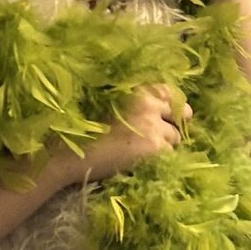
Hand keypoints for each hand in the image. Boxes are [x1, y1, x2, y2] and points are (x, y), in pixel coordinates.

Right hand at [67, 84, 188, 184]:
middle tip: (160, 136)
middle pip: (179, 113)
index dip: (172, 105)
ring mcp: (153, 125)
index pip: (169, 92)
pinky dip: (160, 158)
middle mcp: (148, 103)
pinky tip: (142, 161)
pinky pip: (169, 153)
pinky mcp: (155, 146)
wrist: (71, 151)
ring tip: (144, 151)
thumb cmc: (83, 129)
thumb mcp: (110, 103)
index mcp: (136, 89)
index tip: (169, 115)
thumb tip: (160, 110)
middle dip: (173, 124)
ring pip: (176, 136)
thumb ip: (134, 103)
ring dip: (166, 144)